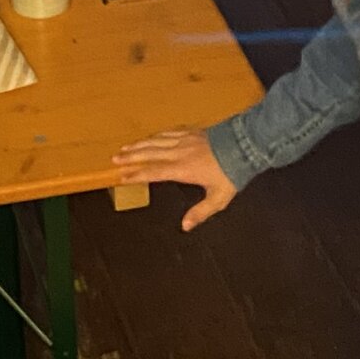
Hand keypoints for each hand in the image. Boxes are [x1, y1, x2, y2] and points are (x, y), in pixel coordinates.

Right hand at [112, 128, 237, 229]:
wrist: (245, 145)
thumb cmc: (231, 174)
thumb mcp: (218, 198)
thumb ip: (200, 212)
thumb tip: (184, 227)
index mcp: (183, 169)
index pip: (154, 171)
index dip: (137, 174)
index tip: (122, 176)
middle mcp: (179, 152)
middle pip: (150, 153)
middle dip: (131, 156)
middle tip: (114, 158)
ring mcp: (184, 140)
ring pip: (156, 141)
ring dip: (139, 144)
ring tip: (125, 147)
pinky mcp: (191, 132)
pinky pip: (168, 132)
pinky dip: (155, 135)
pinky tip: (151, 136)